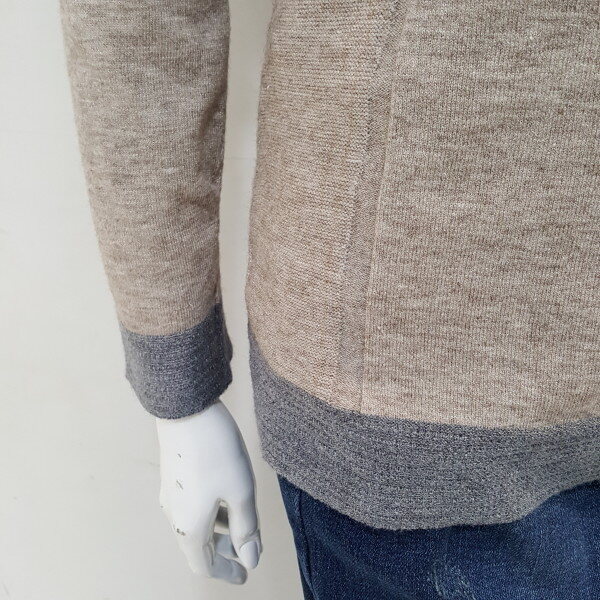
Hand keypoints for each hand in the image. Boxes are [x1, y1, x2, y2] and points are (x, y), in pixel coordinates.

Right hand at [156, 401, 261, 583]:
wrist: (186, 410)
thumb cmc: (216, 451)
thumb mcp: (241, 492)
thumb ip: (246, 528)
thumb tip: (250, 560)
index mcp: (189, 526)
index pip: (204, 564)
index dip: (226, 572)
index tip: (245, 574)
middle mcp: (174, 514)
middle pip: (197, 545)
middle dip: (224, 550)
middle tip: (247, 546)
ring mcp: (170, 494)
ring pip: (195, 523)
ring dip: (218, 529)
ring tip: (242, 518)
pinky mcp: (173, 476)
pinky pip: (191, 505)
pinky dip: (210, 511)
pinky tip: (226, 494)